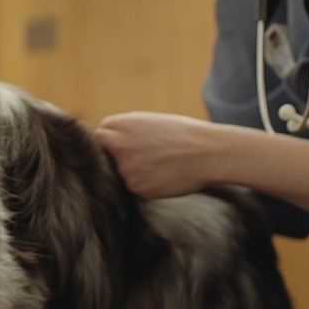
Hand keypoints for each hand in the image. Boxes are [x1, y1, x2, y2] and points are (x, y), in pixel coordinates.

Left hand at [95, 112, 224, 198]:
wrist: (208, 153)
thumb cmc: (182, 134)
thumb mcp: (149, 121)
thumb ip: (124, 130)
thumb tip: (105, 140)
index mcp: (121, 125)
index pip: (100, 135)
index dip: (110, 141)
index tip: (122, 146)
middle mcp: (118, 145)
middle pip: (102, 154)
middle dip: (113, 156)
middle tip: (136, 159)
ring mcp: (125, 168)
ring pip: (118, 173)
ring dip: (130, 171)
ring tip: (157, 165)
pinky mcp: (136, 187)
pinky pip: (133, 186)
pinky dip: (144, 184)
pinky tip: (162, 176)